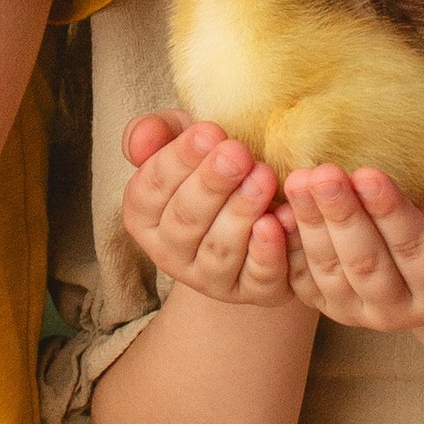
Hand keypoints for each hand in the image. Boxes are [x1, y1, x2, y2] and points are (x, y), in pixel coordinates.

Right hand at [118, 115, 294, 307]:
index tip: (208, 131)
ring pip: (219, 251)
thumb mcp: (185, 140)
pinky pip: (258, 278)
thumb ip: (156, 133)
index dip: (178, 160)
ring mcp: (209, 278)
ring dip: (241, 213)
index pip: (150, 189)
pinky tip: (283, 218)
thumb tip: (140, 143)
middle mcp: (169, 253)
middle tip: (238, 153)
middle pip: (184, 221)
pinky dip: (270, 251)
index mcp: (144, 215)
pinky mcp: (251, 292)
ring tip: (263, 177)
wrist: (261, 205)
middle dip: (211, 185)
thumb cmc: (216, 165)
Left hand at [281, 168, 423, 332]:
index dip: (390, 213)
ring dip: (310, 225)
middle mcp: (400, 313)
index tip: (369, 174)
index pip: (414, 249)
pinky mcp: (328, 304)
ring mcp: (359, 312)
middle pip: (366, 263)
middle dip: (343, 216)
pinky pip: (301, 280)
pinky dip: (286, 248)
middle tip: (324, 172)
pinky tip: (276, 212)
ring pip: (330, 271)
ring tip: (299, 181)